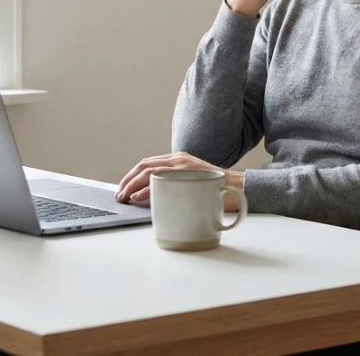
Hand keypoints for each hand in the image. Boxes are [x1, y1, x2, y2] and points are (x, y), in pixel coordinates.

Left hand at [115, 152, 244, 209]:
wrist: (240, 188)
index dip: (132, 176)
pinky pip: (161, 179)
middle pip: (144, 165)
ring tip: (124, 196)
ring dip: (132, 184)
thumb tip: (153, 199)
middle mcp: (178, 160)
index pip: (148, 164)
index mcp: (179, 161)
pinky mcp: (187, 175)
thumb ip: (175, 185)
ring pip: (149, 171)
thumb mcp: (192, 183)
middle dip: (127, 180)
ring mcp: (183, 166)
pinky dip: (145, 189)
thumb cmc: (216, 191)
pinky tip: (138, 197)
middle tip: (119, 194)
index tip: (124, 188)